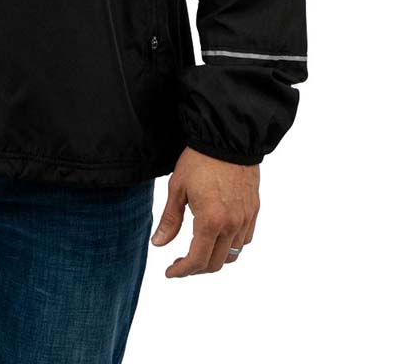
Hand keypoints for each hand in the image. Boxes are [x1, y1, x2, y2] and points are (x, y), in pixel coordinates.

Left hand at [150, 147, 259, 276]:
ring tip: (198, 250)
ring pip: (233, 255)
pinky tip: (218, 236)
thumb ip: (170, 220)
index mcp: (210, 221)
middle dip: (196, 269)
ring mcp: (245, 219)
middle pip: (215, 263)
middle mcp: (231, 225)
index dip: (182, 271)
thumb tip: (158, 244)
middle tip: (181, 264)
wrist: (228, 139)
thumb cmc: (199, 160)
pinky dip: (231, 246)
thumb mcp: (177, 187)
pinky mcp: (254, 210)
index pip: (197, 261)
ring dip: (215, 259)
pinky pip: (245, 239)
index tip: (170, 272)